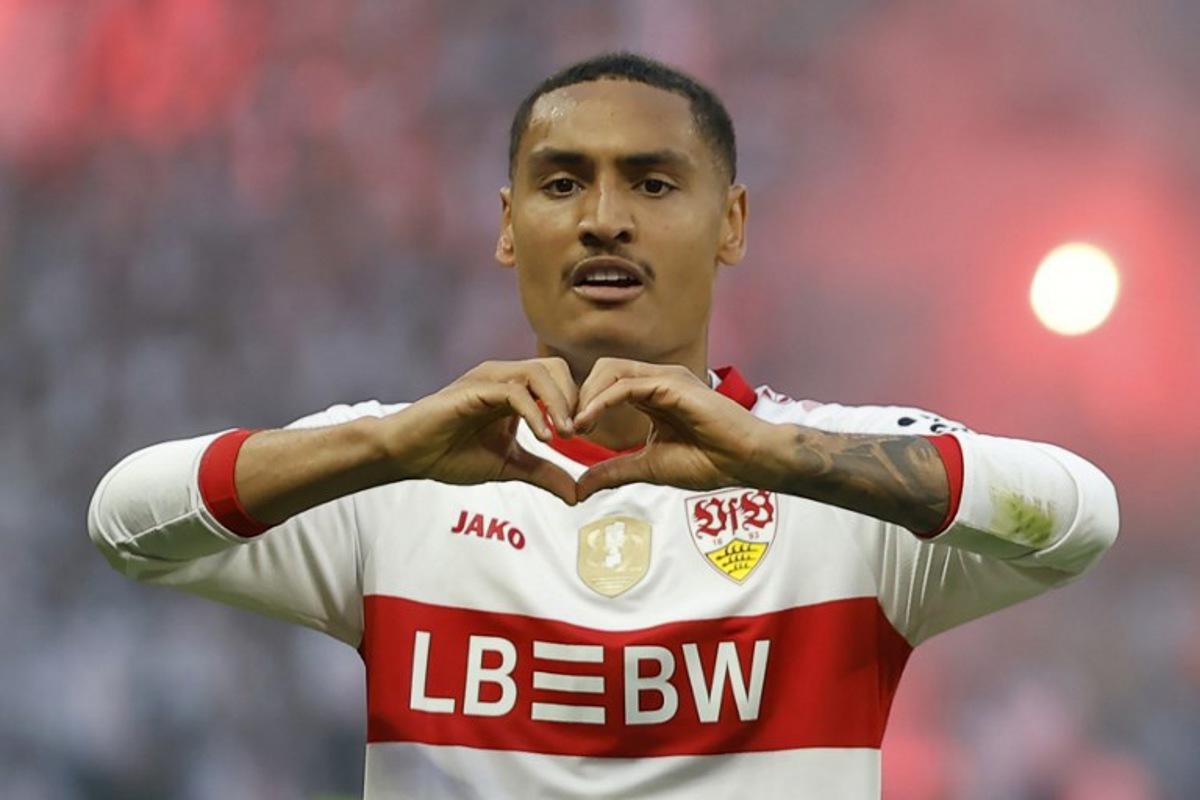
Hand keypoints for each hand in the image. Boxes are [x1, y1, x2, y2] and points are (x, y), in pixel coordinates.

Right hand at [381, 358, 578, 504]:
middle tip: (580, 434)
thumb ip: (543, 474)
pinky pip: (514, 391)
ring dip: (559, 403)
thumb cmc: (451, 454)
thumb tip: (576, 495)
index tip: (587, 436)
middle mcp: (504, 377)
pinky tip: (544, 437)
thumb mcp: (509, 466)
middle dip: (574, 399)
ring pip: (538, 373)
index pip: (560, 380)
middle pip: (556, 367)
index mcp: (515, 389)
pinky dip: (535, 412)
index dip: (578, 404)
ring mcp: (489, 379)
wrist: (409, 455)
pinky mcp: (474, 389)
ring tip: (565, 435)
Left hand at [573, 358, 777, 501]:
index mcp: (651, 395)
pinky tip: (587, 423)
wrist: (746, 461)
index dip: (581, 405)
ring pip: (609, 370)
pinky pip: (626, 384)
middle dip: (577, 396)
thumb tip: (579, 489)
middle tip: (564, 429)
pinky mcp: (672, 383)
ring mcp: (665, 378)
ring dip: (585, 396)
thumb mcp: (648, 468)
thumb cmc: (709, 462)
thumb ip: (613, 472)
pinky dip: (601, 401)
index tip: (564, 434)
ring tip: (574, 427)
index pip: (604, 385)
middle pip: (601, 371)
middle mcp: (656, 380)